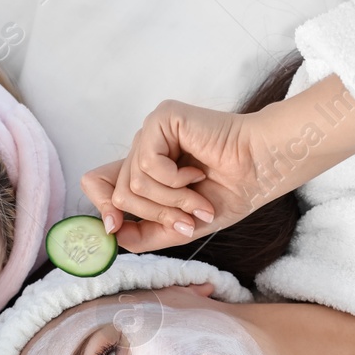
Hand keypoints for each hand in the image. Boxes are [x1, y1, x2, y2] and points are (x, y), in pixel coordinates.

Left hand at [82, 101, 248, 252]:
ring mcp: (151, 133)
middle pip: (120, 195)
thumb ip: (142, 234)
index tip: (114, 227)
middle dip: (157, 214)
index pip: (96, 183)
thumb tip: (110, 234)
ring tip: (198, 194)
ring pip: (134, 185)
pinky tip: (195, 170)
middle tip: (189, 218)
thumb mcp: (178, 226)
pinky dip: (174, 179)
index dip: (100, 206)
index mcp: (144, 171)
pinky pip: (148, 163)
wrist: (259, 171)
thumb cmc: (228, 193)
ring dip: (172, 200)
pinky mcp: (161, 120)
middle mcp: (143, 150)